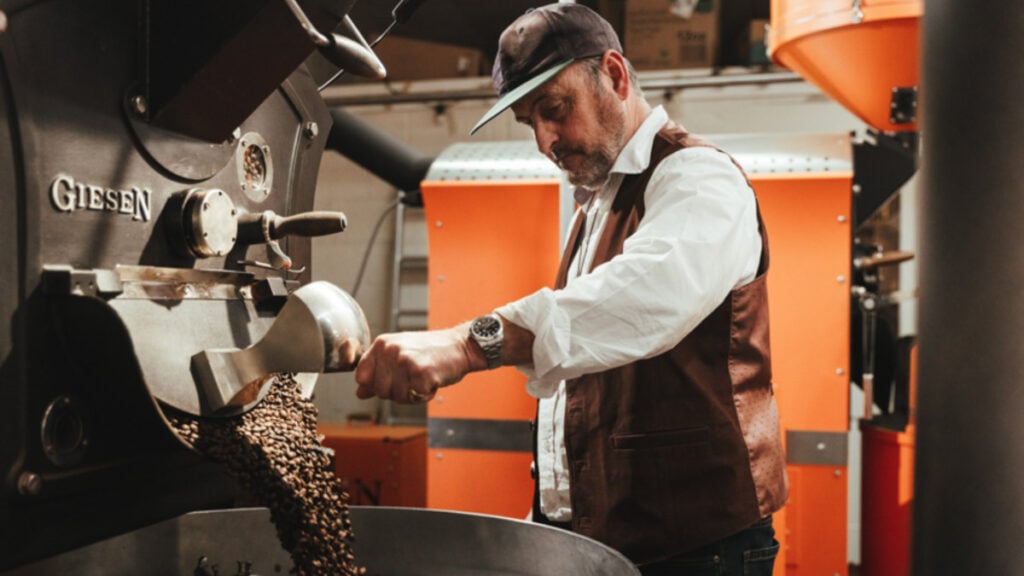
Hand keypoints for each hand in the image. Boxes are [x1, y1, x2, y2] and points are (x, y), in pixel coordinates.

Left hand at [354, 327, 481, 403]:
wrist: (460, 346)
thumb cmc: (431, 351)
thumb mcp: (399, 355)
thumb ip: (378, 373)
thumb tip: (360, 392)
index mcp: (382, 344)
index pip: (361, 376)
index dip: (376, 385)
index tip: (393, 379)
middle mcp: (390, 350)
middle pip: (379, 391)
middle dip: (397, 391)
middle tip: (413, 377)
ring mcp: (405, 361)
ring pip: (396, 397)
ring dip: (412, 394)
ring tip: (423, 377)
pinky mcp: (420, 373)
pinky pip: (414, 398)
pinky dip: (425, 394)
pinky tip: (432, 380)